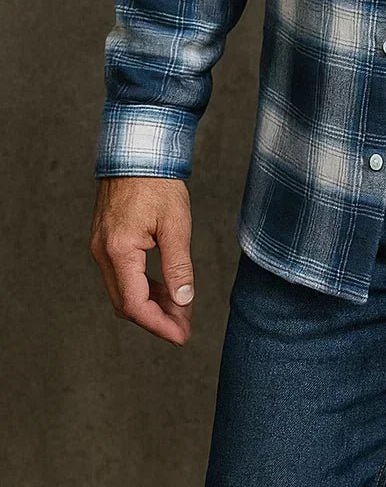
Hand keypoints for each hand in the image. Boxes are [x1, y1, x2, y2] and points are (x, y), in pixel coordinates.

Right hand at [89, 177, 195, 345]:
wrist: (138, 150)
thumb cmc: (158, 182)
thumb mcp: (175, 224)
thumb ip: (178, 265)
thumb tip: (184, 300)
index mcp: (118, 251)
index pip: (135, 304)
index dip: (159, 324)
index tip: (182, 336)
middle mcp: (103, 253)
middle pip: (125, 304)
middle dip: (156, 318)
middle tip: (184, 326)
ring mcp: (101, 246)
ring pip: (122, 291)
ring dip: (150, 303)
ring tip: (180, 309)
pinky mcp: (106, 239)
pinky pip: (121, 275)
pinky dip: (142, 286)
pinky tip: (164, 287)